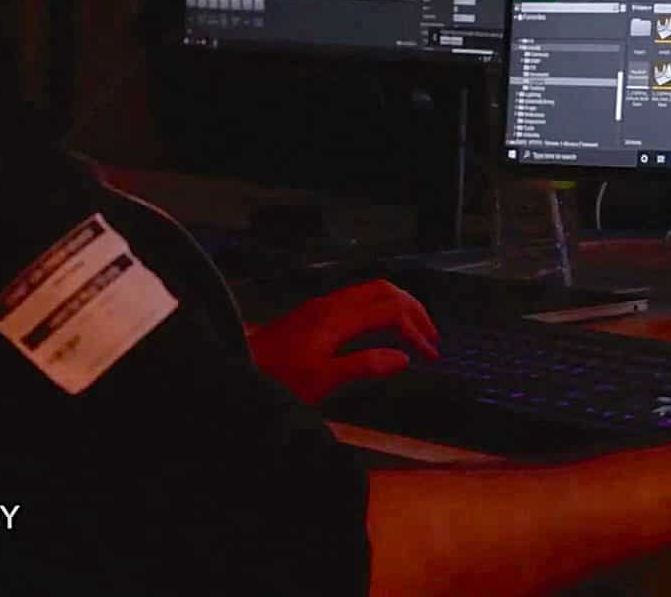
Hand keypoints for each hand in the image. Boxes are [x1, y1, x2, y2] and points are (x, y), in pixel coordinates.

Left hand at [247, 280, 440, 404]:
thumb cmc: (278, 378)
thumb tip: (403, 358)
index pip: (391, 312)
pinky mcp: (315, 313)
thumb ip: (365, 365)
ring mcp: (323, 305)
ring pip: (371, 291)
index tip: (430, 356)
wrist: (238, 368)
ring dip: (398, 307)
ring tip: (415, 331)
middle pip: (386, 291)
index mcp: (338, 317)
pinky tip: (382, 330)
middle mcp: (332, 304)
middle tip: (432, 337)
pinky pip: (358, 298)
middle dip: (414, 310)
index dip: (416, 331)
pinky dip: (380, 309)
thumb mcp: (323, 379)